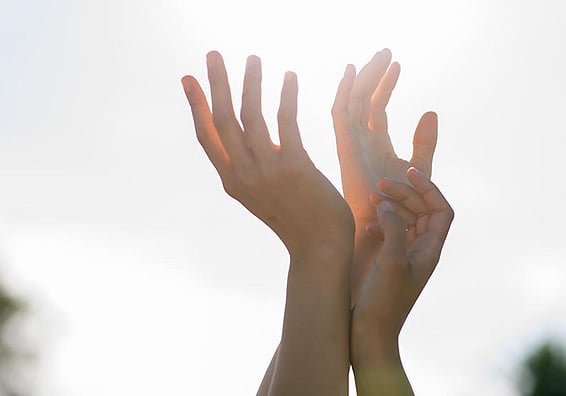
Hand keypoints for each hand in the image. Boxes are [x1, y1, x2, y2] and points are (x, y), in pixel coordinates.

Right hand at [182, 52, 353, 257]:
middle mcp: (243, 174)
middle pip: (223, 119)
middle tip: (212, 54)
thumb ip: (255, 164)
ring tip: (253, 57)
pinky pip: (286, 122)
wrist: (319, 247)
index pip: (206, 136)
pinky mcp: (294, 167)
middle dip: (216, 83)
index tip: (189, 80)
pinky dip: (286, 96)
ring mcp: (267, 171)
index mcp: (232, 180)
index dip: (196, 106)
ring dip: (251, 82)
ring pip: (251, 116)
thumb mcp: (263, 193)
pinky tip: (289, 76)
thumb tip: (259, 134)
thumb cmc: (296, 218)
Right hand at [331, 49, 438, 229]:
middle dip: (374, 74)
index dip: (386, 84)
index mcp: (375, 144)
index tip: (397, 63)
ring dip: (364, 76)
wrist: (385, 226)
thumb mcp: (419, 166)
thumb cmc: (401, 205)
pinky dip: (344, 91)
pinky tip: (352, 71)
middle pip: (363, 99)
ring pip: (353, 101)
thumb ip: (424, 141)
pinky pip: (341, 113)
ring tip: (380, 54)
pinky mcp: (345, 147)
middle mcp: (360, 140)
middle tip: (386, 51)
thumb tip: (431, 111)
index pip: (377, 107)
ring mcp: (351, 142)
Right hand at [353, 167, 452, 343]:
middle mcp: (421, 252)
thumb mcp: (390, 260)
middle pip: (422, 211)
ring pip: (405, 221)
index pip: (441, 210)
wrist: (370, 336)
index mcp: (430, 251)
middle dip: (404, 194)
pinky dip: (380, 223)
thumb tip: (388, 206)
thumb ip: (394, 227)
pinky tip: (367, 225)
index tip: (408, 173)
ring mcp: (405, 258)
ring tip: (370, 197)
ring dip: (391, 206)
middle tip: (379, 184)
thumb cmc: (383, 303)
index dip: (429, 189)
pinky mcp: (389, 265)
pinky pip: (391, 235)